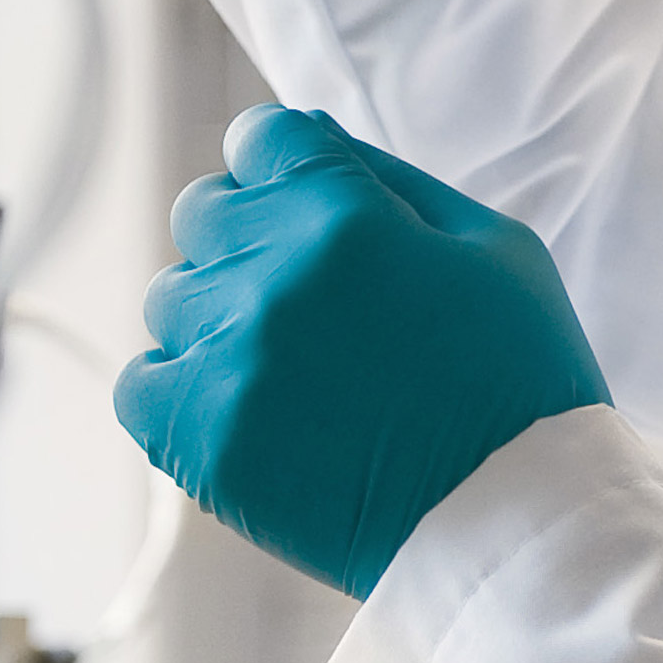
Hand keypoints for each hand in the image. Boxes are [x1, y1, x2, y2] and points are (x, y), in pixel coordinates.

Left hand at [116, 108, 609, 599]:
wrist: (518, 523)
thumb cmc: (522, 381)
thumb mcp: (496, 249)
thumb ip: (394, 182)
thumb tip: (312, 139)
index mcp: (348, 216)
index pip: (260, 139)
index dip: (284, 168)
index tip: (305, 205)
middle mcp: (273, 275)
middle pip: (205, 211)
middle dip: (251, 237)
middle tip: (313, 298)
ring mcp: (231, 359)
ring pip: (171, 297)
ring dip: (222, 318)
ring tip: (296, 367)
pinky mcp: (203, 439)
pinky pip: (141, 384)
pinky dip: (182, 388)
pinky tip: (247, 406)